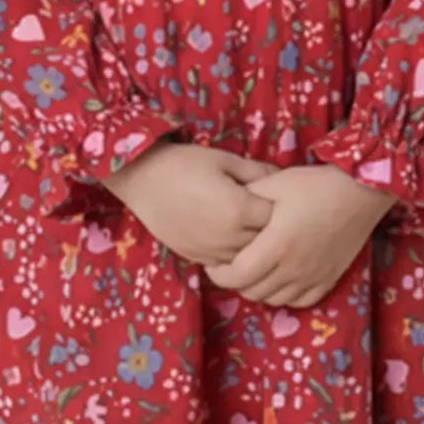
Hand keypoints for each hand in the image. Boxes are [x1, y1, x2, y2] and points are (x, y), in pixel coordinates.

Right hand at [105, 138, 283, 263]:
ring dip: (250, 244)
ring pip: (247, 258)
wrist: (142, 179)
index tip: (271, 196)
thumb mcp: (225, 160)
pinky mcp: (197, 258)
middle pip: (265, 241)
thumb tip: (281, 176)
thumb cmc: (184, 164)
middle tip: (259, 210)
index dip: (276, 205)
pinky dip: (231, 253)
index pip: (275, 217)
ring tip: (242, 223)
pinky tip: (226, 236)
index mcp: (240, 211)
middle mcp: (229, 237)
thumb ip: (257, 171)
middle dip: (267, 228)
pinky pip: (226, 264)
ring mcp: (212, 252)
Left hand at [202, 163, 397, 306]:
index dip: (218, 274)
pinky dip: (284, 295)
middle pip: (252, 291)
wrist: (360, 191)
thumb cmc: (314, 185)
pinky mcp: (328, 279)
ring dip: (258, 289)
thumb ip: (245, 199)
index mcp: (276, 245)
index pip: (236, 276)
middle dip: (235, 281)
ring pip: (273, 299)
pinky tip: (280, 279)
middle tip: (232, 265)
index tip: (214, 263)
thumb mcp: (273, 184)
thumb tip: (222, 209)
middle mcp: (293, 268)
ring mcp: (312, 277)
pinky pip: (299, 301)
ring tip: (255, 271)